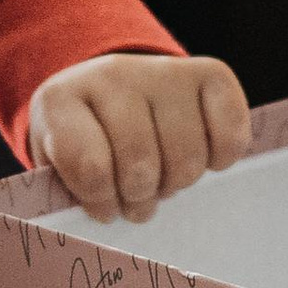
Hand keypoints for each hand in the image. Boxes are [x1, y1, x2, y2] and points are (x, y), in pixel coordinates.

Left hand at [27, 53, 248, 222]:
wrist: (105, 88)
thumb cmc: (83, 140)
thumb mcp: (56, 165)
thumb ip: (69, 190)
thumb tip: (102, 218)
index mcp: (61, 99)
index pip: (91, 168)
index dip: (100, 201)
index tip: (101, 204)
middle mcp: (111, 74)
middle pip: (141, 165)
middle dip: (139, 197)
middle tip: (133, 197)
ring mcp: (161, 70)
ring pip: (186, 158)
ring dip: (175, 183)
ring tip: (159, 179)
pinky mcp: (208, 73)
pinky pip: (230, 132)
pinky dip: (221, 159)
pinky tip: (203, 159)